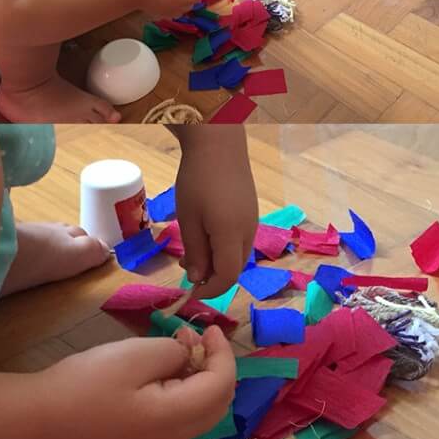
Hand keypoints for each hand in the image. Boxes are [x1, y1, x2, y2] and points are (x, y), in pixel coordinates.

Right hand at [43, 327, 235, 438]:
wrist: (38, 420)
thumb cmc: (87, 384)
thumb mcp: (138, 356)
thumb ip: (176, 353)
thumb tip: (189, 357)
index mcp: (178, 418)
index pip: (222, 384)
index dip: (223, 352)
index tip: (209, 328)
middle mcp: (176, 437)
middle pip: (219, 400)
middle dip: (216, 365)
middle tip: (196, 337)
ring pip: (202, 408)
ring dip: (201, 377)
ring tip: (179, 348)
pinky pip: (181, 415)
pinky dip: (185, 390)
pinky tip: (164, 370)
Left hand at [172, 129, 257, 298]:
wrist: (219, 146)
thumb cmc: (197, 181)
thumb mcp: (189, 219)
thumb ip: (195, 252)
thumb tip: (197, 278)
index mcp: (231, 236)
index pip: (228, 276)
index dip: (210, 290)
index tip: (190, 292)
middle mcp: (248, 232)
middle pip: (236, 268)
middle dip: (213, 277)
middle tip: (186, 271)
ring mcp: (252, 221)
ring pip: (238, 254)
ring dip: (217, 262)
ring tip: (191, 253)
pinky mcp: (250, 212)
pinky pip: (240, 240)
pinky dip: (224, 248)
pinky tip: (206, 235)